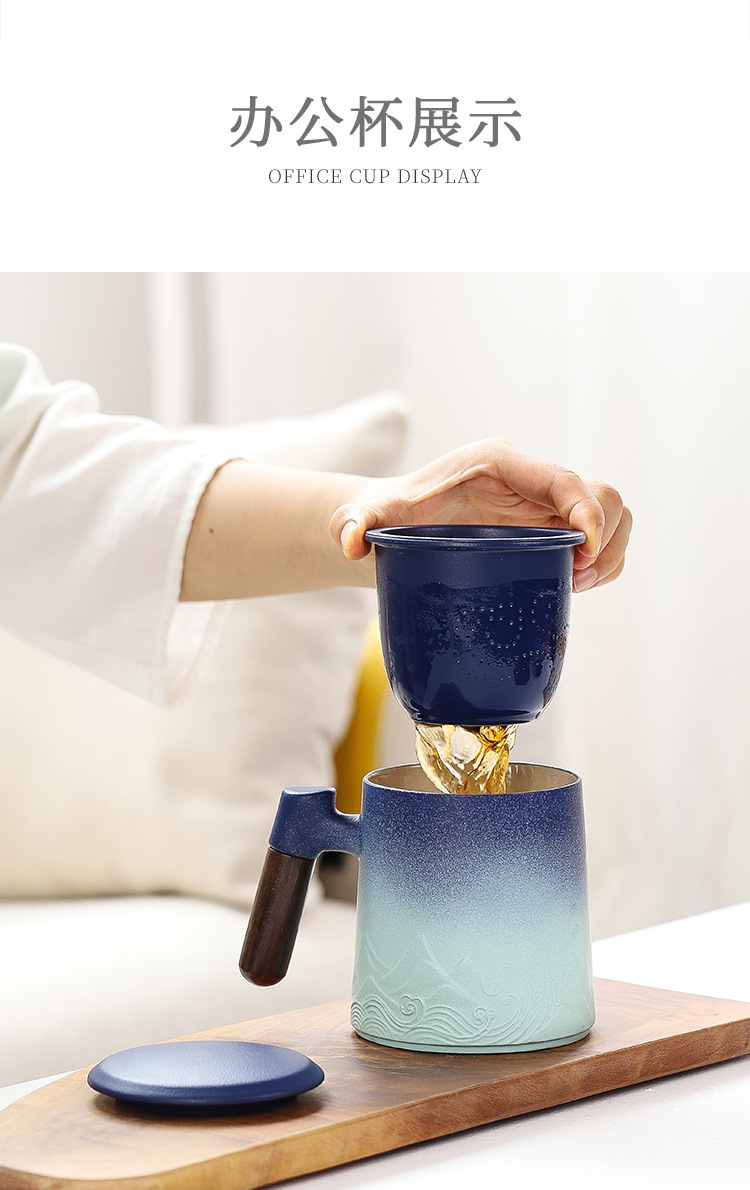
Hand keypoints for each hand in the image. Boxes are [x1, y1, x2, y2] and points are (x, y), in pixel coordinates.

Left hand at [329, 439, 630, 591]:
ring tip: (580, 585)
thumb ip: (354, 523)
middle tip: (579, 578)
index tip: (584, 553)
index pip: (562, 477)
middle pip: (601, 493)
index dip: (587, 511)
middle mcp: (529, 477)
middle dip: (607, 536)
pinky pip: (599, 540)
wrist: (392, 527)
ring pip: (611, 514)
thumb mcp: (369, 518)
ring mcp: (543, 503)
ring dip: (610, 552)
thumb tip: (351, 542)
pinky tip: (576, 586)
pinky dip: (603, 563)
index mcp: (498, 462)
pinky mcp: (549, 527)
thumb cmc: (386, 518)